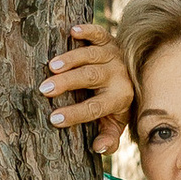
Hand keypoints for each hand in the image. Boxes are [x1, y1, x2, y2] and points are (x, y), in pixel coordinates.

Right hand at [45, 20, 133, 157]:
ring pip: (92, 55)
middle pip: (91, 77)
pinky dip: (87, 31)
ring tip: (51, 66)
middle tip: (44, 89)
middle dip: (68, 83)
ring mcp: (113, 55)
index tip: (52, 118)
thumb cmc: (117, 103)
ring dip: (71, 59)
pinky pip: (99, 34)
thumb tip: (98, 148)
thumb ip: (109, 137)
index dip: (74, 114)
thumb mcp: (116, 122)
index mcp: (120, 97)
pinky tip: (71, 31)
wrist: (136, 74)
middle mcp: (118, 74)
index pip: (95, 107)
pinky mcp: (108, 40)